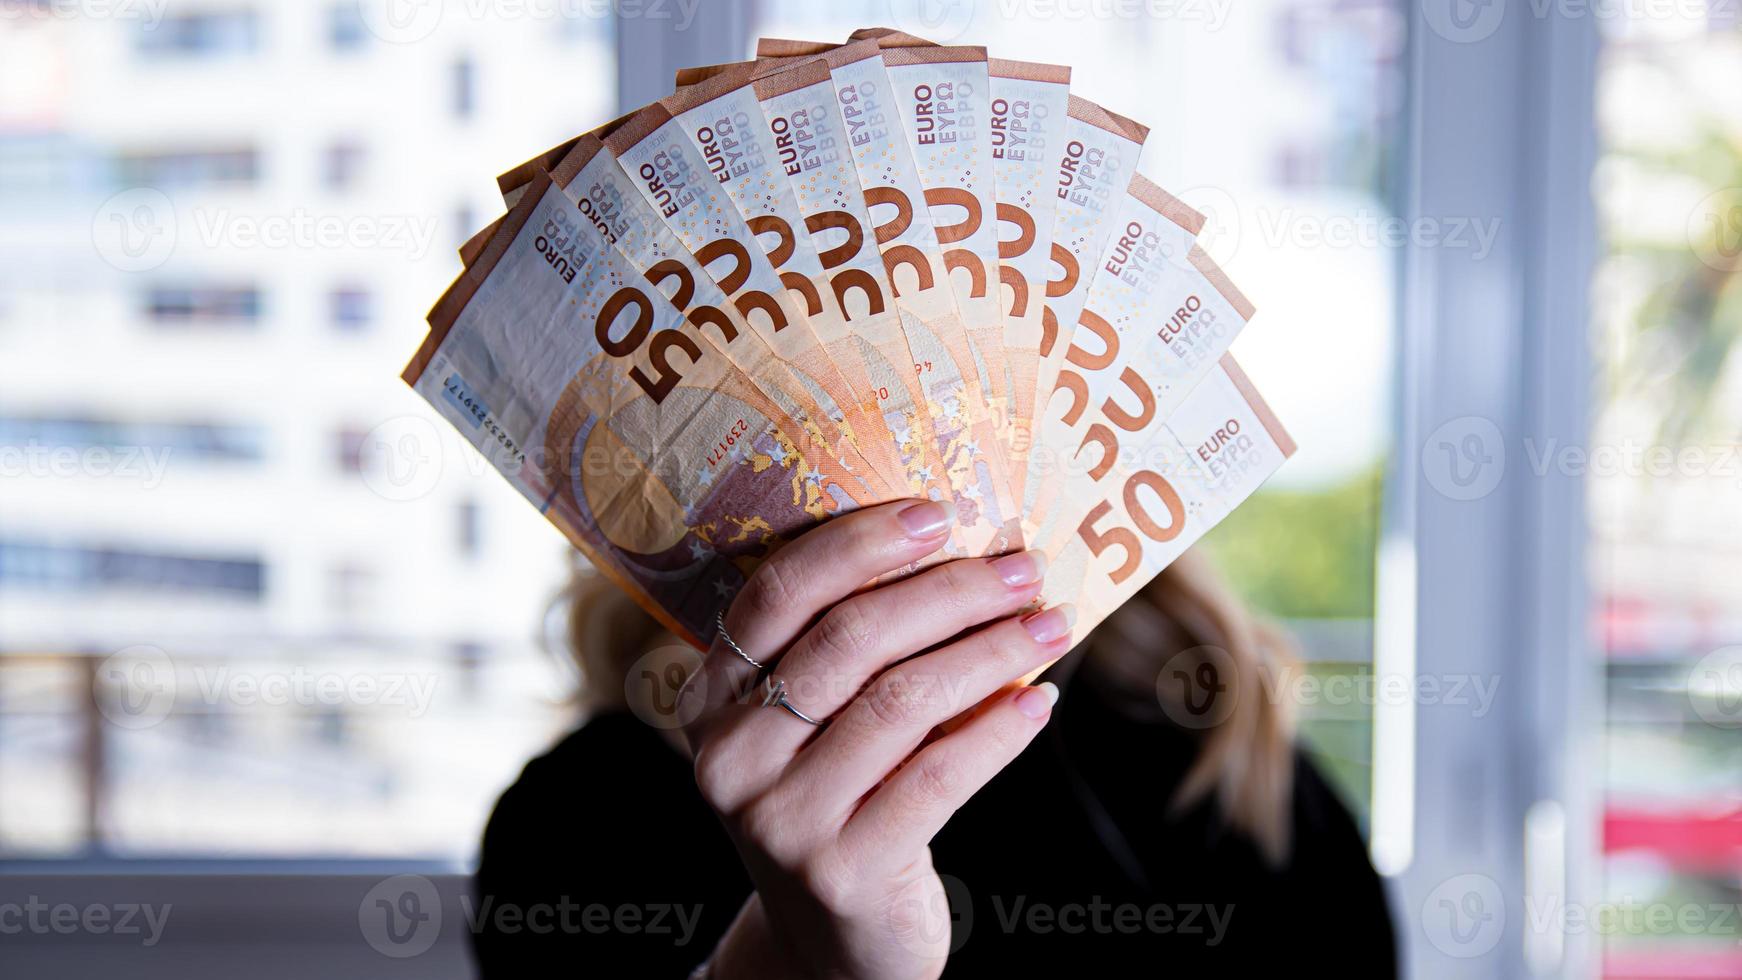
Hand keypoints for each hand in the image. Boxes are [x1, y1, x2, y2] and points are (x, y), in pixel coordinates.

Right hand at [679, 499, 1073, 978]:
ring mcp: (781, 819)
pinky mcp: (841, 870)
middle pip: (849, 639)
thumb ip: (849, 655)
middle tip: (1023, 568)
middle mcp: (731, 757)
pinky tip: (1039, 701)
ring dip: (990, 650)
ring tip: (1049, 624)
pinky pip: (938, 775)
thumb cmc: (839, 804)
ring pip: (902, 701)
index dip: (859, 544)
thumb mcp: (812, 730)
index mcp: (711, 699)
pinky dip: (998, 730)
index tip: (939, 514)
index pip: (778, 594)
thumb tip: (960, 548)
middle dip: (949, 591)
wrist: (834, 945)